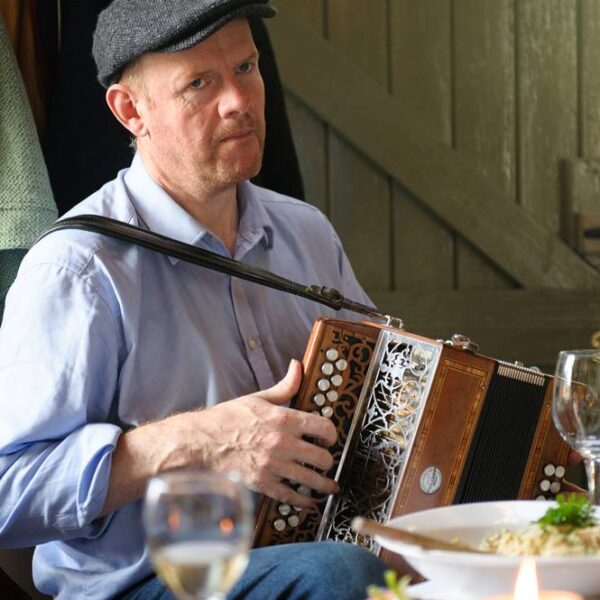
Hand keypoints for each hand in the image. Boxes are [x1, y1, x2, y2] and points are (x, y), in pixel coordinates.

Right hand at [165, 359, 338, 507]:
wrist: (202, 441)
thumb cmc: (229, 418)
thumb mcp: (259, 397)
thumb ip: (285, 385)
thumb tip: (298, 366)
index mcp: (284, 419)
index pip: (324, 428)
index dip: (332, 435)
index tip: (328, 439)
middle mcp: (282, 443)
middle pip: (322, 457)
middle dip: (328, 460)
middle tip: (326, 461)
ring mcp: (273, 465)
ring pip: (312, 480)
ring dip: (324, 485)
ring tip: (329, 487)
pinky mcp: (263, 484)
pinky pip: (291, 496)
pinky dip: (304, 502)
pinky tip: (310, 502)